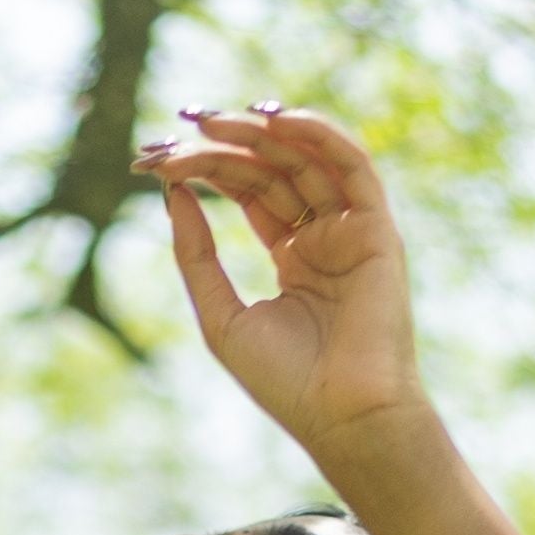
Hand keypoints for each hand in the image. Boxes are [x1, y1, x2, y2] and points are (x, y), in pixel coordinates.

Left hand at [143, 104, 434, 475]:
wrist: (343, 417)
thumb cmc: (286, 382)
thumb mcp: (222, 316)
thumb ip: (197, 256)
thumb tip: (171, 194)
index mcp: (293, 257)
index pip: (248, 191)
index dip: (206, 167)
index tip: (158, 159)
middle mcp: (324, 236)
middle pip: (271, 169)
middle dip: (225, 143)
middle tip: (180, 126)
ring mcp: (351, 230)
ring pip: (306, 160)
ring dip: (261, 131)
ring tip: (213, 118)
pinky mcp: (377, 229)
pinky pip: (351, 166)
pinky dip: (318, 135)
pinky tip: (274, 120)